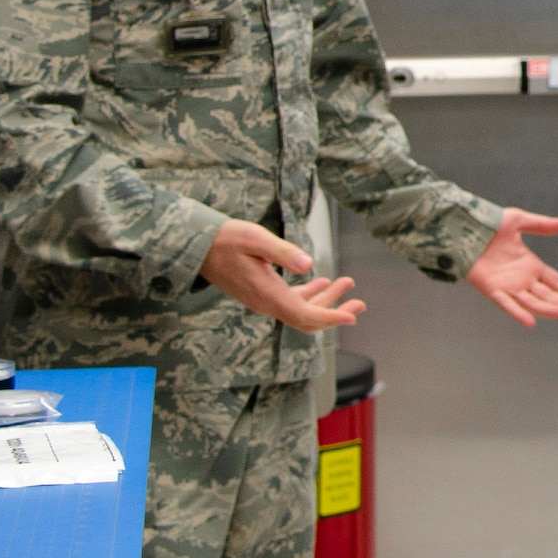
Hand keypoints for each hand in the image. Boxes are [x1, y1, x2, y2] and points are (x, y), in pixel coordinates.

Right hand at [198, 218, 364, 332]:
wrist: (198, 246)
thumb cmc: (226, 239)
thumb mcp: (257, 240)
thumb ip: (284, 253)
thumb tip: (309, 265)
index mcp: (267, 294)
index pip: (304, 316)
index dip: (330, 318)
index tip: (352, 316)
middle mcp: (265, 303)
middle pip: (306, 318)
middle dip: (334, 312)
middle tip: (360, 304)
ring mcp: (262, 300)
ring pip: (299, 309)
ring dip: (325, 301)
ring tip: (347, 285)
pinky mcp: (260, 293)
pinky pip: (290, 301)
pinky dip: (309, 295)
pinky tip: (322, 283)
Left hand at [467, 208, 557, 326]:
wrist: (462, 229)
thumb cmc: (488, 225)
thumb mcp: (518, 221)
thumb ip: (541, 225)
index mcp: (531, 266)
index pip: (557, 282)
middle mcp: (522, 280)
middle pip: (549, 295)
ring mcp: (508, 287)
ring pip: (534, 303)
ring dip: (551, 310)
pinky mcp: (492, 290)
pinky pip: (508, 304)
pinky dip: (519, 313)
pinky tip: (531, 322)